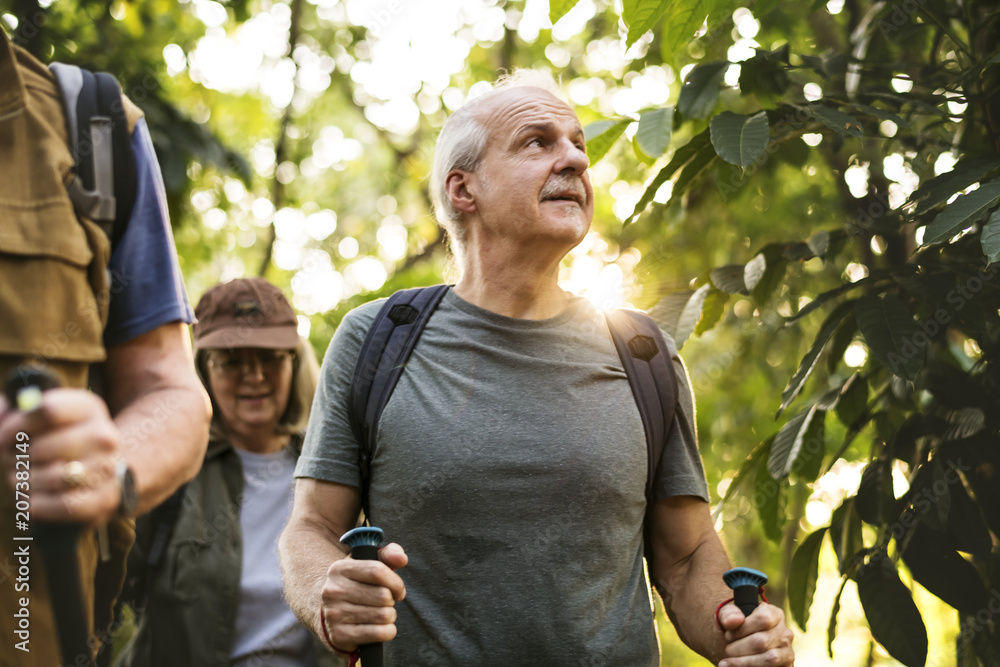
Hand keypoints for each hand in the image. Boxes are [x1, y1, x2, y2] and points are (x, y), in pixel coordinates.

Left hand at [0, 389, 121, 524]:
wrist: (101, 470)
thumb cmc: (59, 441)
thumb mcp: (42, 419)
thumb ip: (14, 412)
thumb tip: (1, 414)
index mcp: (89, 408)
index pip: (48, 410)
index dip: (16, 425)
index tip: (4, 437)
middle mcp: (104, 436)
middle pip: (43, 448)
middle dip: (18, 458)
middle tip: (13, 461)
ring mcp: (107, 468)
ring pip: (53, 477)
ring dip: (28, 481)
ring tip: (23, 479)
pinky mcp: (105, 498)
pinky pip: (64, 505)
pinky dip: (39, 504)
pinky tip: (32, 498)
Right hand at [320, 542, 407, 652]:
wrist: (329, 613)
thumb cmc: (357, 585)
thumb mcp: (368, 564)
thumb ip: (389, 554)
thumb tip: (402, 559)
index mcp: (340, 569)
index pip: (377, 571)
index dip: (396, 582)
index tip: (399, 590)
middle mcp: (333, 591)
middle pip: (383, 595)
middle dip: (391, 601)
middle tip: (385, 603)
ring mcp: (334, 614)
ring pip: (383, 615)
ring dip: (390, 616)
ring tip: (381, 614)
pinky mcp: (339, 636)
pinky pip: (378, 633)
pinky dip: (388, 631)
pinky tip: (382, 628)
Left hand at [717, 602, 793, 665]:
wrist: (738, 650)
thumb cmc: (734, 630)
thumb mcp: (727, 617)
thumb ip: (728, 614)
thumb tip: (733, 620)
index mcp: (774, 614)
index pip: (763, 619)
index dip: (742, 629)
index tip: (728, 635)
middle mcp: (784, 632)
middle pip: (762, 640)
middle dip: (739, 648)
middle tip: (728, 649)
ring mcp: (787, 651)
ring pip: (769, 658)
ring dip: (743, 662)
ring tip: (727, 662)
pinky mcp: (787, 666)